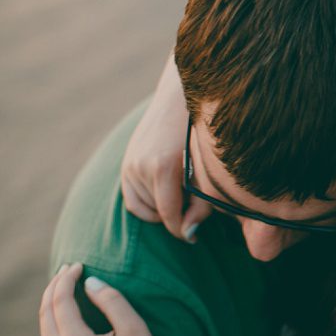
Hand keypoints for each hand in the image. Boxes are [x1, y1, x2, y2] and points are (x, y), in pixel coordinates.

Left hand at [39, 264, 169, 335]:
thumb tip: (90, 282)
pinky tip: (65, 322)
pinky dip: (55, 328)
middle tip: (67, 270)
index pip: (61, 300)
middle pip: (45, 314)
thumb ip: (112, 301)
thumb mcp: (135, 330)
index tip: (78, 264)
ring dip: (51, 308)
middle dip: (54, 288)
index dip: (67, 279)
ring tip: (63, 291)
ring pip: (45, 331)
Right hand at [121, 58, 211, 241]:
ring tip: (184, 197)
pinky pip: (133, 199)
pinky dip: (149, 203)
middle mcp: (140, 165)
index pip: (169, 216)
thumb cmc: (204, 134)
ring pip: (143, 208)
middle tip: (195, 209)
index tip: (194, 238)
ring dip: (162, 209)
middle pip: (156, 213)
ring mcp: (130, 163)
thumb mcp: (207, 171)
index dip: (183, 231)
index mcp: (162, 167)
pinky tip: (168, 194)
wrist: (182, 97)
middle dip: (175, 216)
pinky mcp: (127, 161)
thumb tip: (188, 234)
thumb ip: (201, 204)